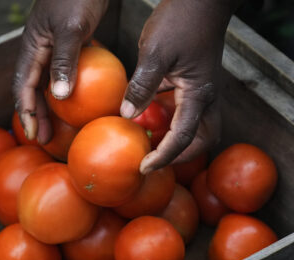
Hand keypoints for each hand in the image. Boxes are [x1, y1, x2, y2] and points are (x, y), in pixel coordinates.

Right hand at [13, 0, 108, 143]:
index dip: (26, 112)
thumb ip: (63, 61)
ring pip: (48, 83)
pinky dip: (68, 90)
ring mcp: (54, 49)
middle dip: (36, 115)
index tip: (32, 134)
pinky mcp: (70, 46)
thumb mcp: (71, 29)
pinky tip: (79, 101)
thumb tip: (59, 97)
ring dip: (51, 106)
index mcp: (32, 48)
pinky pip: (65, 73)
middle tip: (43, 138)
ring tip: (58, 127)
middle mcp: (39, 51)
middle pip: (32, 89)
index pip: (23, 86)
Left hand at [119, 0, 240, 173]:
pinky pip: (189, 111)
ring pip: (200, 127)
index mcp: (199, 94)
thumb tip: (128, 115)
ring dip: (181, 141)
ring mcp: (204, 90)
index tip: (144, 167)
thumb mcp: (155, 53)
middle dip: (181, 154)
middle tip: (155, 160)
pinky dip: (174, 122)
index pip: (184, 137)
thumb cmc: (180, 21)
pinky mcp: (196, 83)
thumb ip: (142, 86)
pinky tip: (153, 119)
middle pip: (204, 139)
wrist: (200, 1)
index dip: (164, 156)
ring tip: (154, 146)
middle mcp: (206, 97)